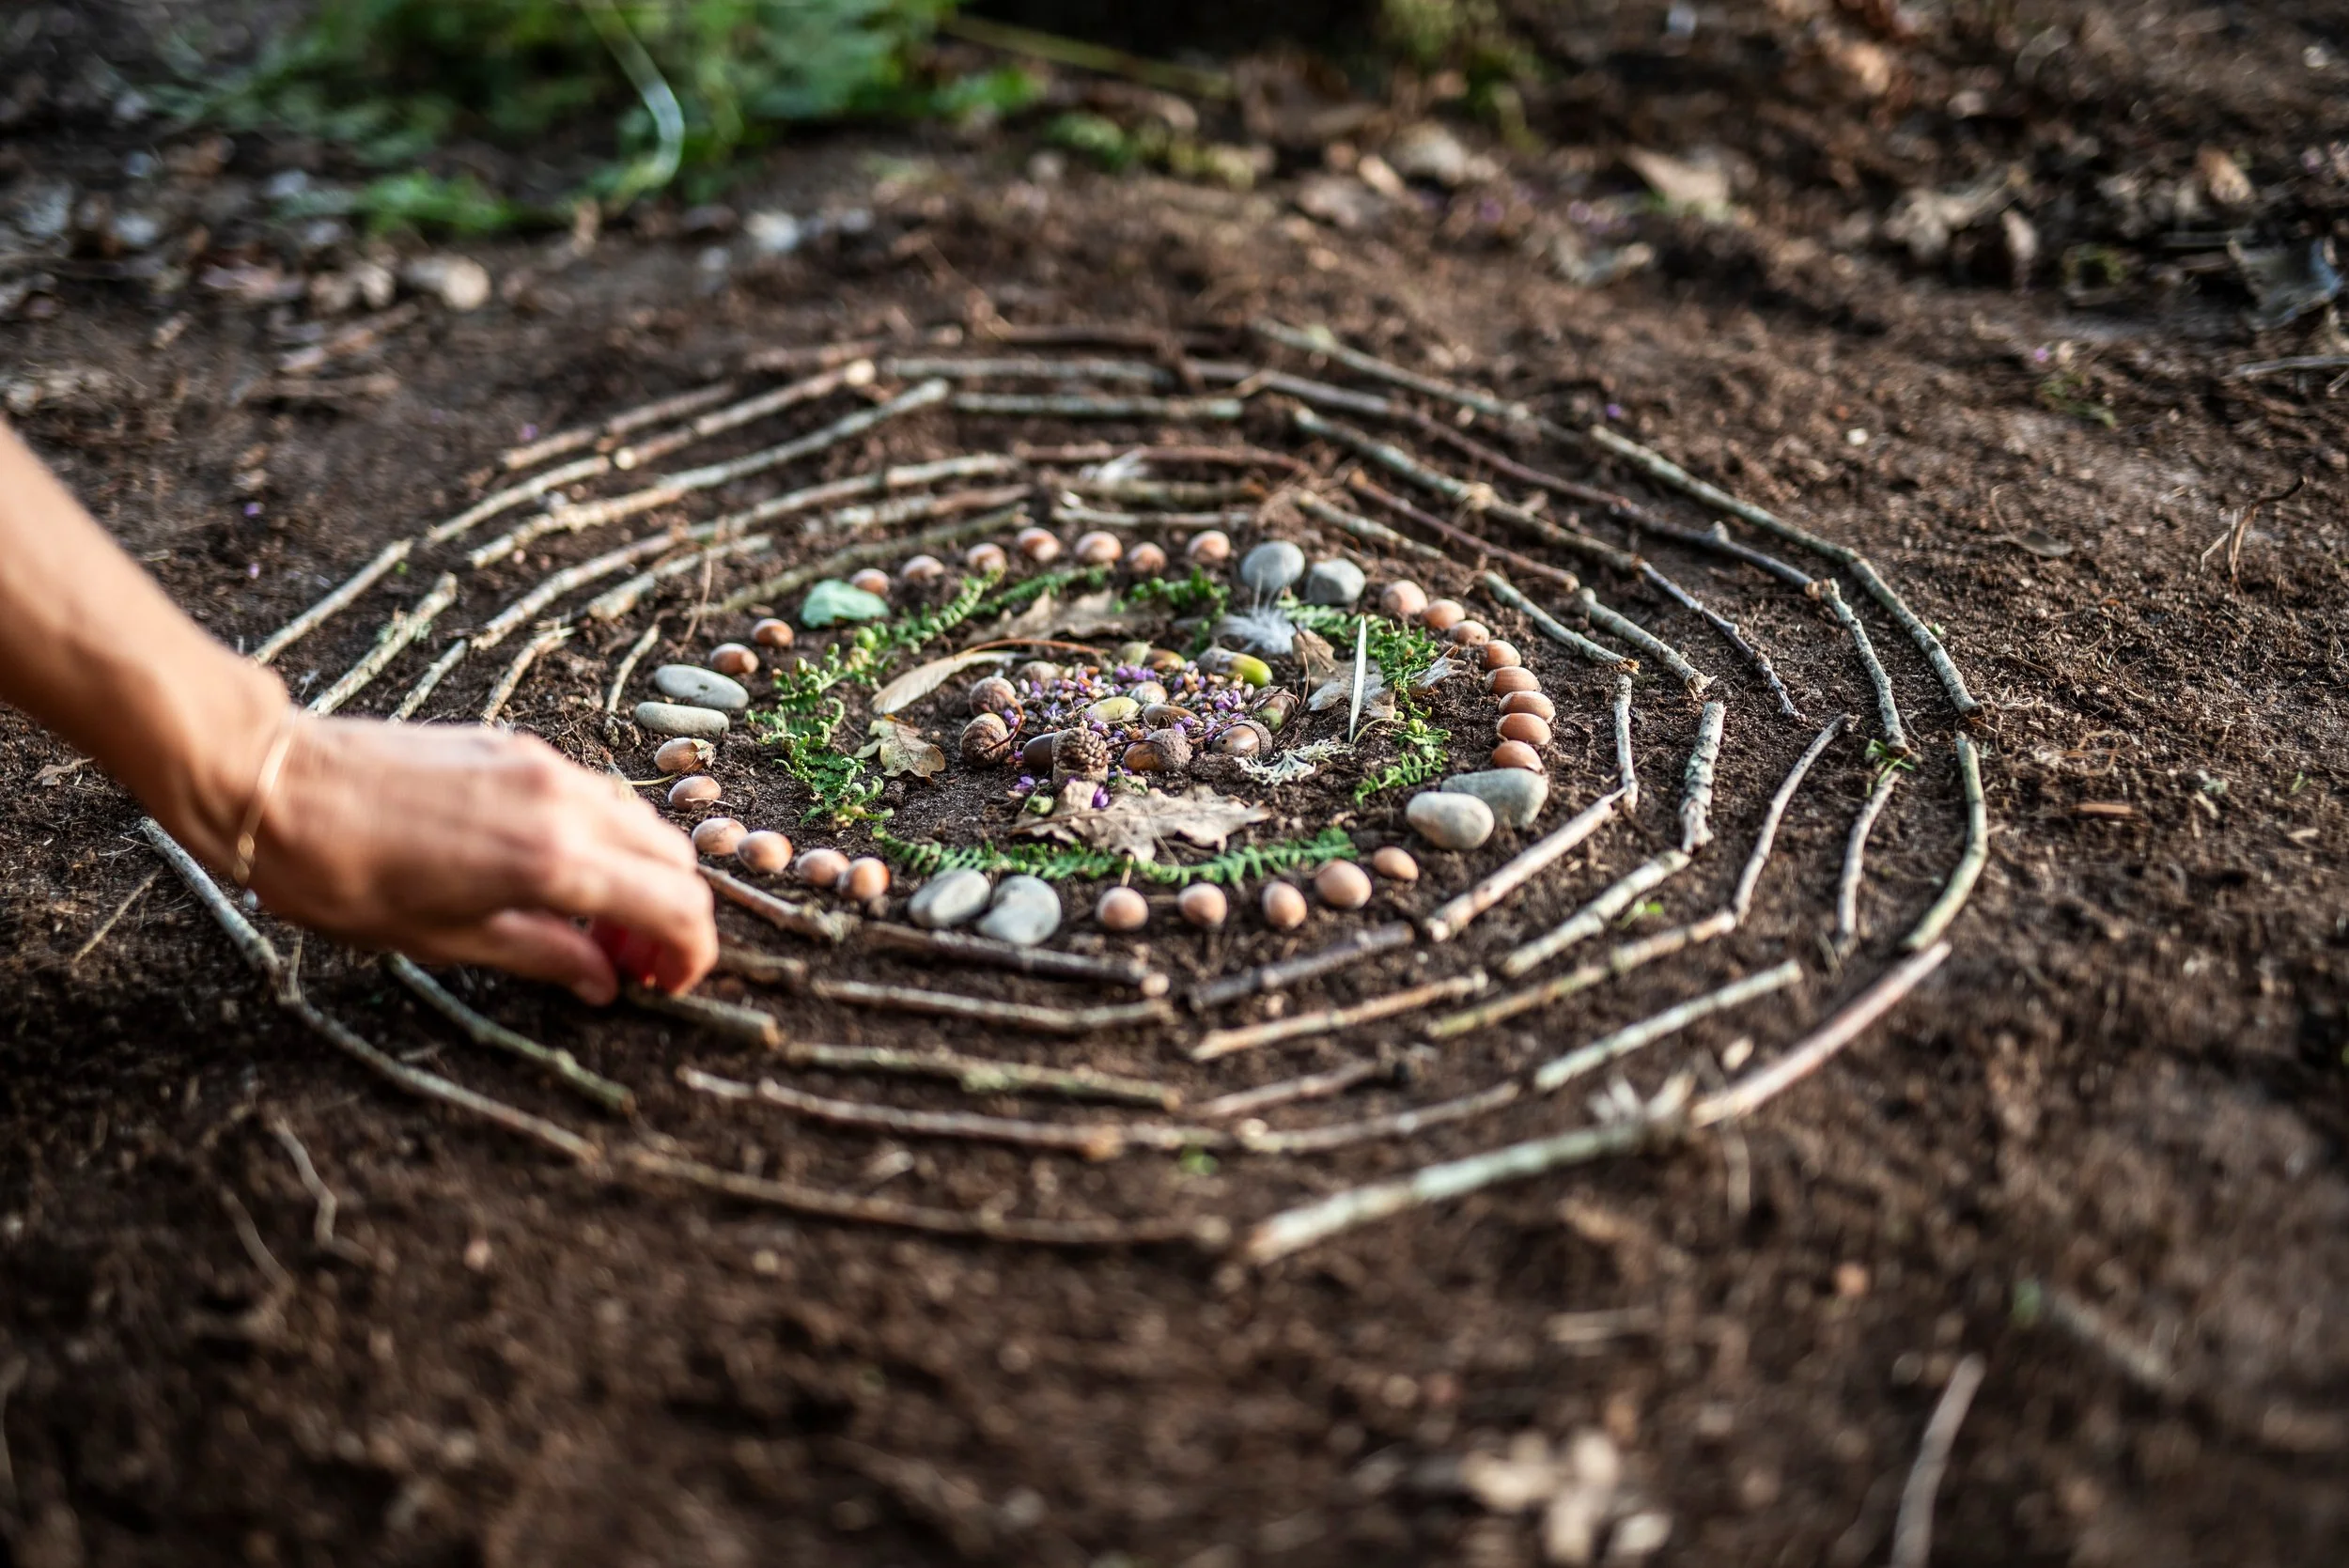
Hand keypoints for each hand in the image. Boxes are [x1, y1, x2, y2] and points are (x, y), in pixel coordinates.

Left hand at [239, 718, 716, 1002]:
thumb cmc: (342, 876)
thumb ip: (542, 956)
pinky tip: (555, 872)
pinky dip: (603, 839)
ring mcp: (543, 767)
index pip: (675, 904)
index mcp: (554, 863)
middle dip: (672, 915)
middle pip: (674, 858)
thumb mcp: (445, 940)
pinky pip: (593, 794)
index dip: (690, 952)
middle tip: (631, 961)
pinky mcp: (515, 746)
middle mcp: (565, 804)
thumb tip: (602, 982)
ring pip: (639, 822)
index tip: (667, 982)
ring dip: (639, 875)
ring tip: (591, 922)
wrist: (276, 785)